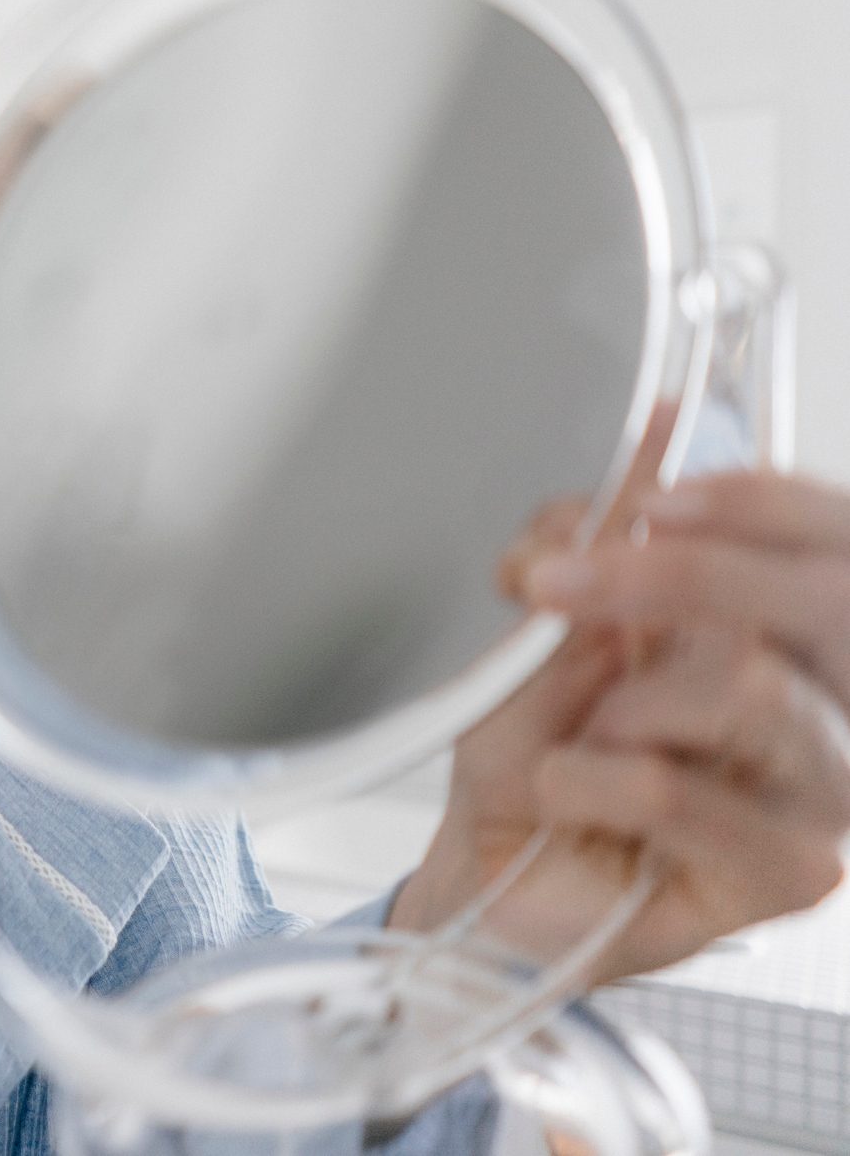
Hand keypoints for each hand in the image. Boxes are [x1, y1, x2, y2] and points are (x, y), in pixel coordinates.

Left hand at [393, 462, 849, 986]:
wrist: (488, 869)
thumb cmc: (533, 750)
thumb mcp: (550, 622)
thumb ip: (599, 537)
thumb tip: (656, 432)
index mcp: (779, 633)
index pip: (831, 540)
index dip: (756, 503)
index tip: (652, 502)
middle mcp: (825, 705)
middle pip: (820, 602)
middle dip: (674, 576)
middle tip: (556, 585)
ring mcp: (821, 793)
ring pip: (755, 689)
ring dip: (623, 702)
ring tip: (579, 737)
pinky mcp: (789, 873)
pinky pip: (674, 787)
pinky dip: (586, 777)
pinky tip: (567, 797)